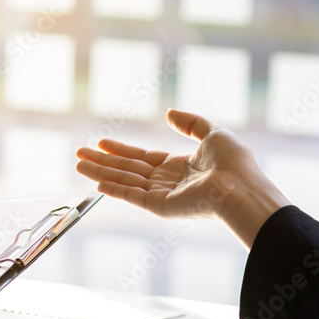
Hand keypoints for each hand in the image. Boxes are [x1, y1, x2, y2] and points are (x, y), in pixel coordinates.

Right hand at [76, 109, 289, 248]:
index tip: (102, 142)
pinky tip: (97, 183)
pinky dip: (115, 189)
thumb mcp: (213, 133)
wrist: (240, 188)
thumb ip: (191, 123)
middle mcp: (168, 182)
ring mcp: (163, 195)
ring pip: (125, 180)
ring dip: (101, 172)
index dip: (121, 150)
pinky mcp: (161, 206)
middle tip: (79, 154)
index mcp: (179, 166)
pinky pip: (133, 195)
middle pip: (128, 169)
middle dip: (103, 161)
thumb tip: (169, 112)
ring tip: (78, 163)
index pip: (143, 158)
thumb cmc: (233, 163)